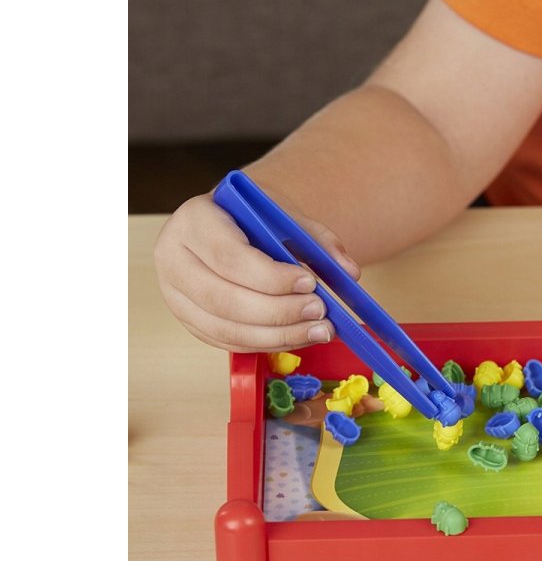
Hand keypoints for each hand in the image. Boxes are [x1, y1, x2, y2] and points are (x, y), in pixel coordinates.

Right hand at [154, 193, 359, 352]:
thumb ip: (319, 240)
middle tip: (321, 312)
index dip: (272, 278)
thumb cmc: (256, 218)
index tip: (310, 283)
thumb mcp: (286, 216)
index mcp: (194, 220)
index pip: (230, 258)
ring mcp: (176, 295)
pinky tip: (299, 337)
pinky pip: (228, 342)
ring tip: (319, 331)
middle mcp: (174, 258)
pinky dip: (267, 344)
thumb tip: (348, 272)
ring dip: (278, 336)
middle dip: (278, 312)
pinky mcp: (189, 321)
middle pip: (224, 299)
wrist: (231, 224)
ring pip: (225, 329)